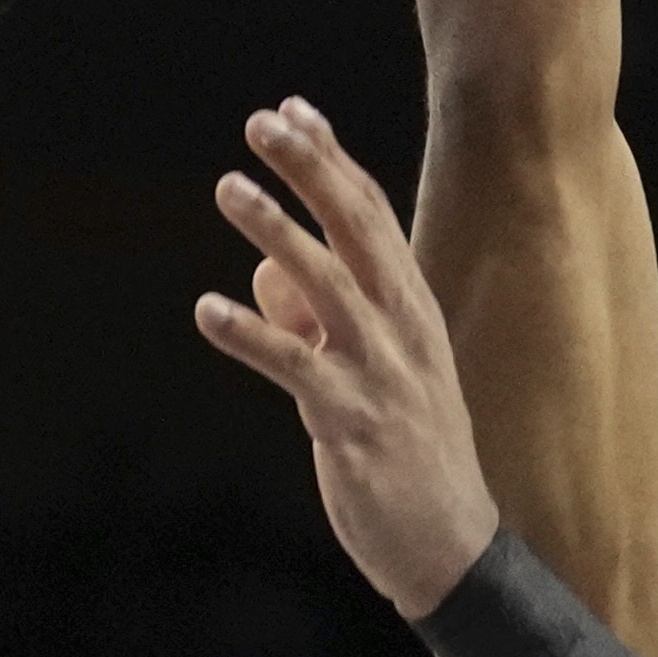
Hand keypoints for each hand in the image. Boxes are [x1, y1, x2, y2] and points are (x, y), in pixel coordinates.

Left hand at [189, 99, 504, 618]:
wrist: (450, 547)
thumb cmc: (407, 453)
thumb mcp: (371, 373)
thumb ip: (317, 320)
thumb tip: (263, 275)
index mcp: (412, 308)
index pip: (372, 214)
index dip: (331, 160)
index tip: (292, 109)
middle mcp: (404, 328)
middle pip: (355, 229)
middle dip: (310, 170)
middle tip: (261, 123)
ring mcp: (380, 374)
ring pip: (326, 284)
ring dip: (275, 232)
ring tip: (228, 187)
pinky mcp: (351, 423)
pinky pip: (295, 367)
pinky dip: (250, 334)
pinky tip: (207, 311)